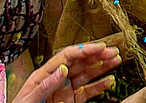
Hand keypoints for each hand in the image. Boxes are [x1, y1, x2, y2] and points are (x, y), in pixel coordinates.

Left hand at [13, 42, 128, 102]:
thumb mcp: (29, 99)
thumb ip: (46, 84)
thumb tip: (63, 68)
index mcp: (44, 74)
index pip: (67, 56)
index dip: (85, 50)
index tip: (100, 47)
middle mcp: (57, 79)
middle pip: (80, 62)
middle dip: (98, 55)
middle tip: (113, 51)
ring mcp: (65, 89)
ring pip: (87, 74)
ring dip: (102, 66)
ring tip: (116, 60)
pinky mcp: (71, 101)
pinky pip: (88, 91)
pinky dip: (100, 86)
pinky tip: (110, 80)